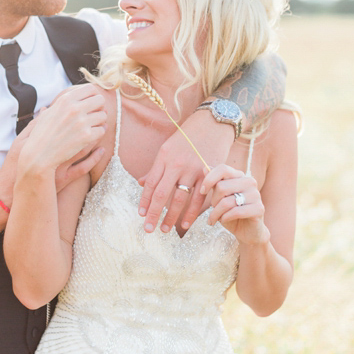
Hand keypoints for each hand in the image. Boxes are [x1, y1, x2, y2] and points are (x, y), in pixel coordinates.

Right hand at [20, 86, 106, 176]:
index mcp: (65, 100)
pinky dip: (98, 133)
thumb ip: (63, 103)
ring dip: (99, 121)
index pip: (91, 89)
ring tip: (91, 126)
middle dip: (99, 107)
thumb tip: (74, 94)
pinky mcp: (87, 136)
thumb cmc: (41, 134)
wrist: (38, 155)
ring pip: (103, 115)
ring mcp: (81, 122)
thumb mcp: (48, 113)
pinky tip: (91, 136)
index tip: (92, 102)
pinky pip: (102, 130)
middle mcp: (74, 109)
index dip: (94, 95)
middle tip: (94, 114)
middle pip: (101, 100)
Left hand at [137, 116, 234, 233]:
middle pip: (162, 194)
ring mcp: (193, 169)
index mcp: (164, 157)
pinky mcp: (209, 173)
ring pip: (180, 198)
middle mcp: (177, 164)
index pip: (151, 184)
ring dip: (171, 217)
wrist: (212, 124)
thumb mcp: (168, 148)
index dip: (145, 201)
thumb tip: (141, 183)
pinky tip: (186, 223)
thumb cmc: (188, 137)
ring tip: (165, 230)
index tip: (141, 215)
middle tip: (148, 229)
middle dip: (154, 214)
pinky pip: (199, 198)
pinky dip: (192, 212)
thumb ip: (156, 168)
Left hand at [199, 164, 267, 245]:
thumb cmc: (232, 213)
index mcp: (240, 176)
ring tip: (214, 219)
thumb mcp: (220, 198)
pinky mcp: (259, 209)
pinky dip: (225, 218)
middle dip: (213, 201)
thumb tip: (204, 167)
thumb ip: (214, 183)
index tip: (202, 191)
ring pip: (227, 201)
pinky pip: (235, 212)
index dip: (209, 179)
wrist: (248, 231)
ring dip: (216, 213)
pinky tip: (224, 221)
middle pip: (222, 187)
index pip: (223, 169)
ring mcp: (256, 195)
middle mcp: (250, 182)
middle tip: (213, 210)